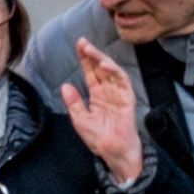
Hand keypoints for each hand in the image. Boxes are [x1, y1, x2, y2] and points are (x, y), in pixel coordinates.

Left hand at [68, 37, 148, 187]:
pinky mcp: (127, 99)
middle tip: (83, 42)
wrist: (112, 151)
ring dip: (103, 60)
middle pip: (100, 69)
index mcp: (97, 95)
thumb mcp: (80, 119)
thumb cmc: (97, 138)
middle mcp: (108, 92)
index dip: (85, 60)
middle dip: (92, 55)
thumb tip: (66, 85)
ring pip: (112, 72)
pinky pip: (123, 82)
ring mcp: (118, 94)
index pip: (91, 73)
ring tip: (92, 51)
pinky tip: (105, 65)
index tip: (79, 46)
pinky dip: (115, 72)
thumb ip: (74, 102)